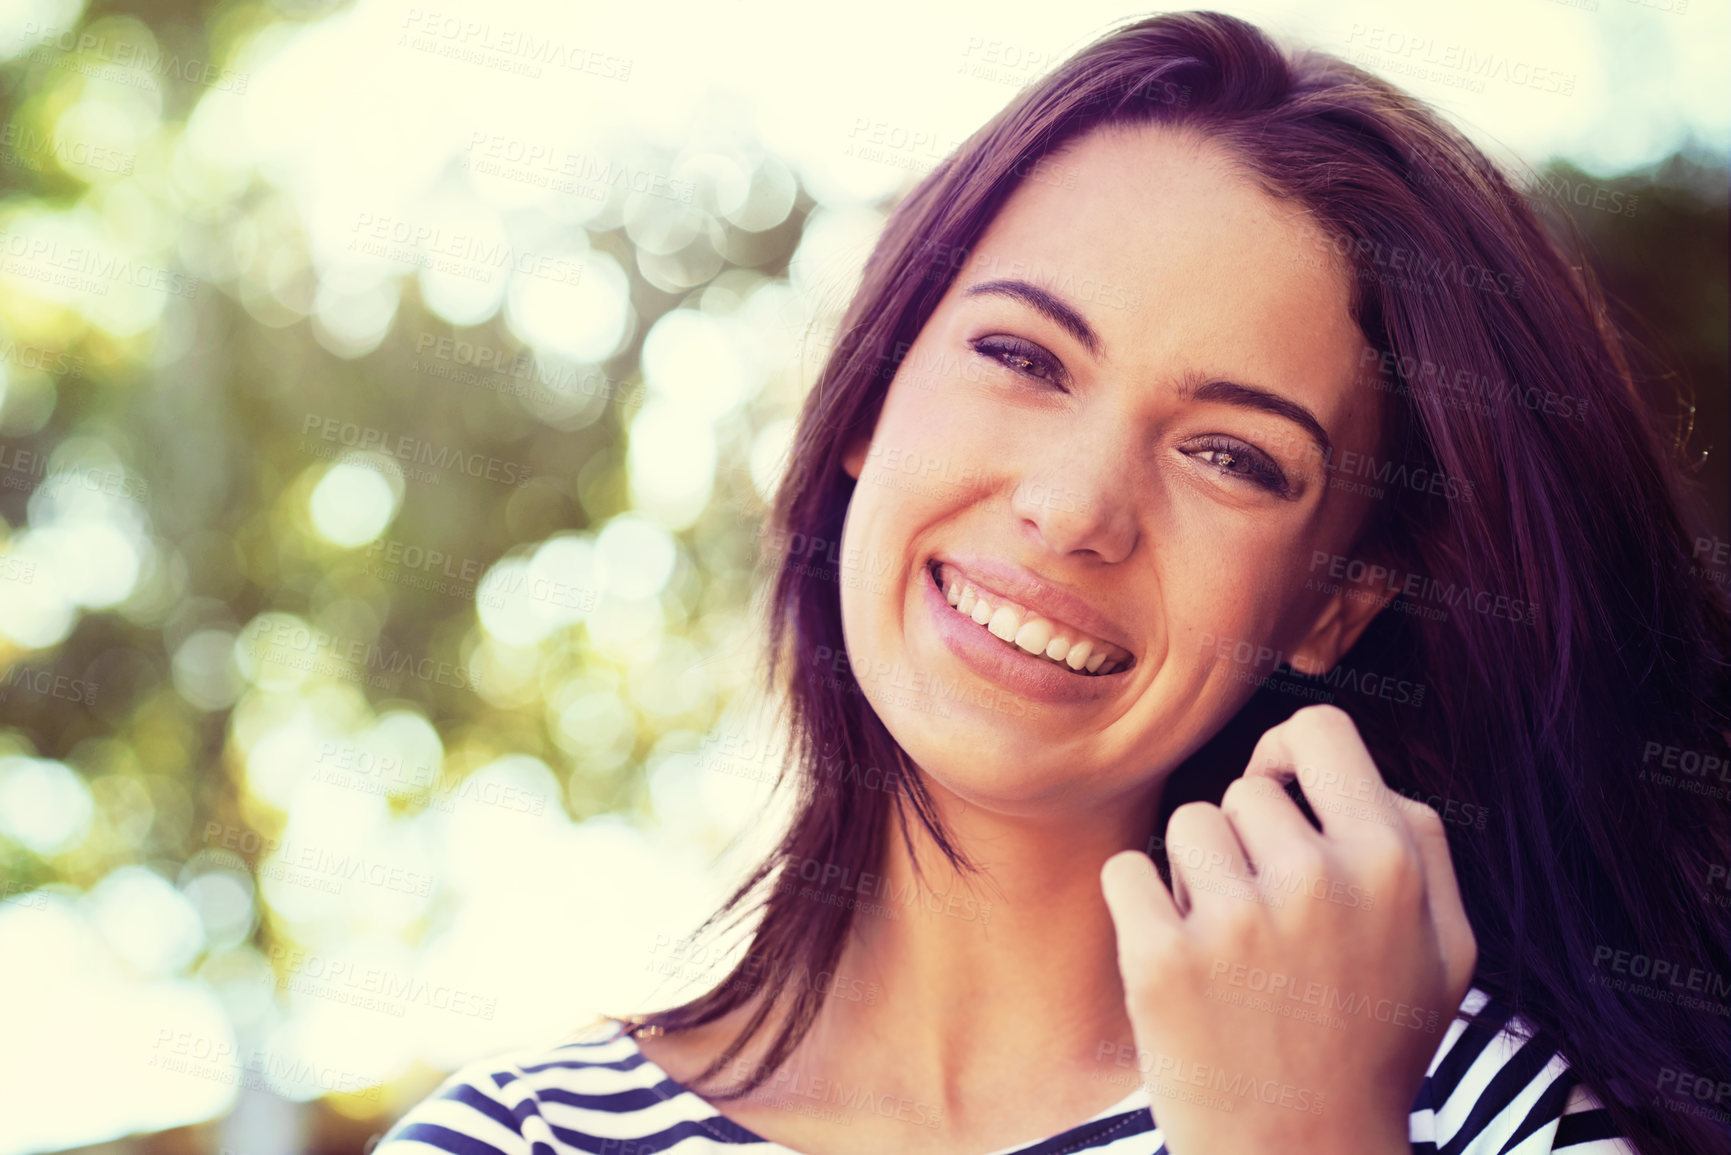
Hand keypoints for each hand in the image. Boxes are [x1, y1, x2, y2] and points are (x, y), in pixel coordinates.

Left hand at [1099, 704, 1476, 1154]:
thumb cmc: (1372, 1047)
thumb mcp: (1444, 948)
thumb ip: (1419, 841)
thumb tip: (1341, 761)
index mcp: (1390, 864)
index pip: (1320, 729)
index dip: (1289, 752)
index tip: (1278, 792)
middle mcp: (1314, 880)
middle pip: (1243, 790)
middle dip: (1246, 843)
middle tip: (1267, 922)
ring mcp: (1234, 920)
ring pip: (1185, 827)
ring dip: (1195, 878)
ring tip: (1230, 951)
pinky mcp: (1162, 959)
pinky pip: (1125, 872)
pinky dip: (1139, 907)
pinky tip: (1177, 959)